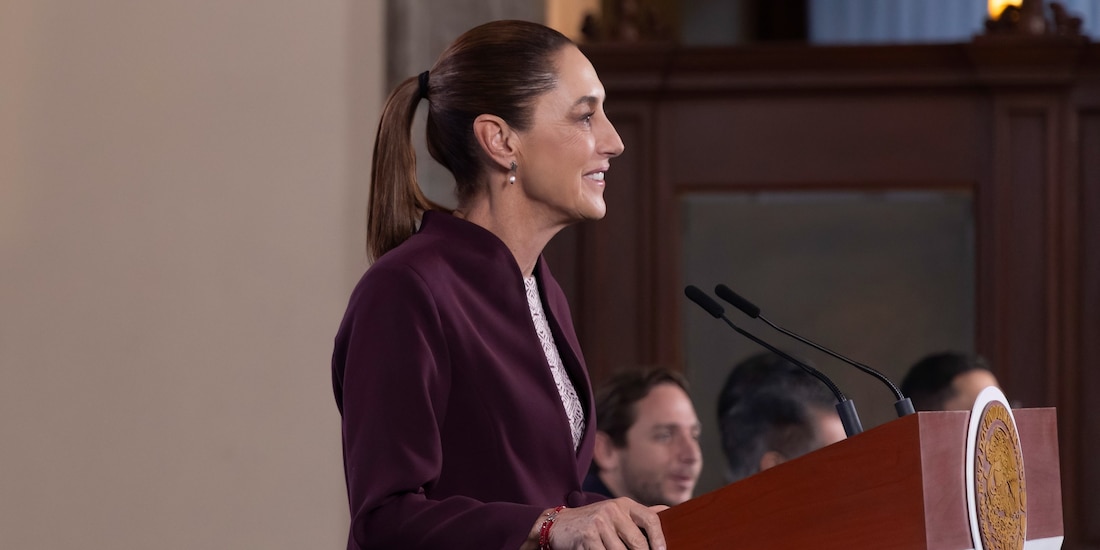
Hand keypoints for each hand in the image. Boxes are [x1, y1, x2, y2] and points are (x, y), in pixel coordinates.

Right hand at [537, 498, 667, 549]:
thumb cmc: (593, 522)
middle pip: (638, 541)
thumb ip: (639, 515)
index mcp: (624, 504)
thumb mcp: (616, 513)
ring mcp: (599, 522)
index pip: (650, 518)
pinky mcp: (588, 536)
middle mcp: (613, 510)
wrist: (558, 524)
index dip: (659, 538)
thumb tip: (668, 511)